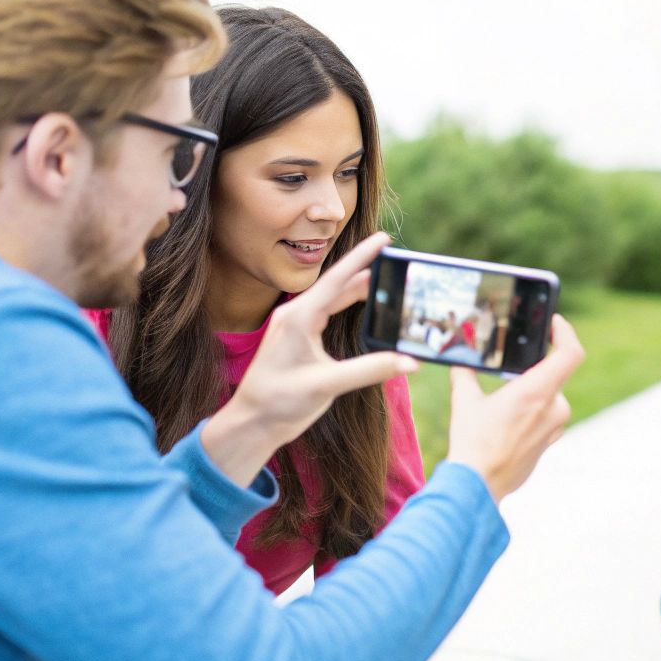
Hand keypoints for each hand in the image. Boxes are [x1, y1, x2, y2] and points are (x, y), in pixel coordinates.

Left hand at [204, 232, 418, 483]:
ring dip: (361, 291)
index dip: (362, 257)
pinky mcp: (300, 340)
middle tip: (396, 263)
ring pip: (335, 300)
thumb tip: (409, 362)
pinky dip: (352, 309)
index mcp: (298, 318)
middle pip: (339, 286)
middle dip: (368, 272)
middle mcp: (296, 316)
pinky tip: (368, 311)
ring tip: (389, 283)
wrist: (251, 423)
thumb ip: (369, 370)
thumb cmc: (278, 401)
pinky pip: (330, 315)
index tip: (384, 238)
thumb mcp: (326, 386)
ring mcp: (297, 327)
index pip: (337, 279)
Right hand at [446, 315, 584, 502]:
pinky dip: (531, 412)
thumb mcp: (464, 401)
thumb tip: (461, 359)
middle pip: (554, 374)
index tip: (554, 324)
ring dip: (531, 393)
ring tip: (503, 402)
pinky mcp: (550, 443)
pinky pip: (546, 417)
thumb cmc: (473, 443)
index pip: (570, 353)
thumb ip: (465, 374)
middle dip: (534, 369)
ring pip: (549, 397)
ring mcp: (555, 428)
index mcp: (537, 392)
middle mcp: (553, 408)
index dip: (566, 332)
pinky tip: (507, 422)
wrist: (477, 485)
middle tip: (512, 367)